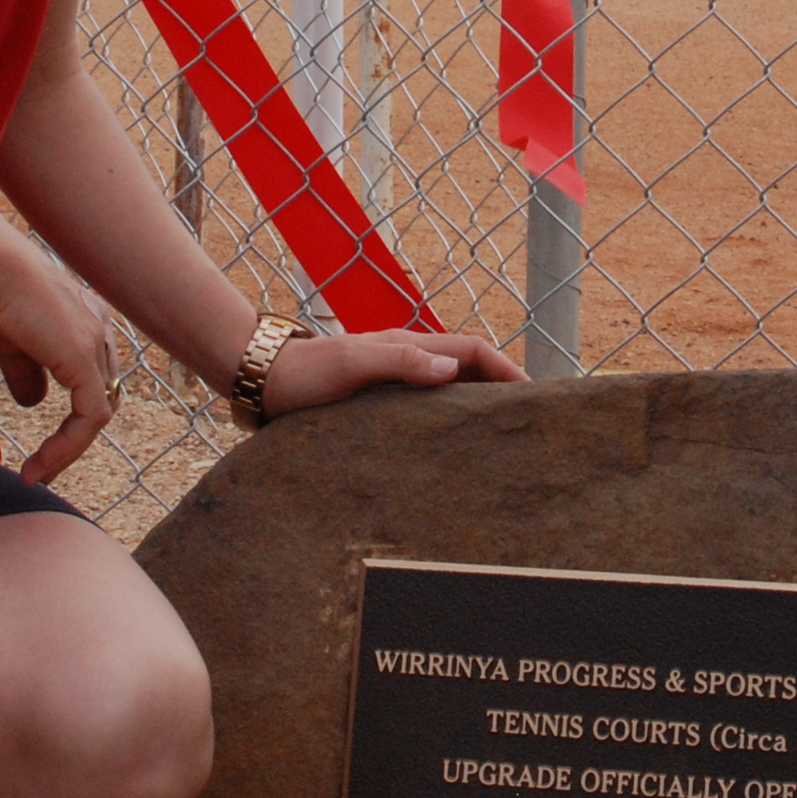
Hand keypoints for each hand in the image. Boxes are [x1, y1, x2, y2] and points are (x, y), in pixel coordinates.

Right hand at [0, 230, 122, 482]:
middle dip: (75, 436)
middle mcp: (98, 328)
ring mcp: (95, 341)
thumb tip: (33, 403)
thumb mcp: (10, 342)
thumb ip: (27, 373)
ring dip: (69, 450)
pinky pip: (90, 417)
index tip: (42, 444)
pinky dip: (67, 447)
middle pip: (102, 396)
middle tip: (43, 466)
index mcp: (86, 319)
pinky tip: (38, 466)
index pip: (94, 377)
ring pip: (99, 412)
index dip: (74, 414)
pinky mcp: (82, 357)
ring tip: (37, 474)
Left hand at [261, 327, 528, 417]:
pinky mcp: (376, 405)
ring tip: (497, 442)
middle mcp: (405, 362)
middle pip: (466, 370)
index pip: (473, 351)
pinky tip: (447, 452)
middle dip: (499, 388)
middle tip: (526, 424)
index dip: (506, 370)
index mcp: (408, 346)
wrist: (262, 379)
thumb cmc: (304, 371)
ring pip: (447, 391)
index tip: (535, 397)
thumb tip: (450, 371)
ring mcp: (392, 383)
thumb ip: (399, 362)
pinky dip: (446, 422)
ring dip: (475, 406)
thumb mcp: (352, 363)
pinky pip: (423, 411)